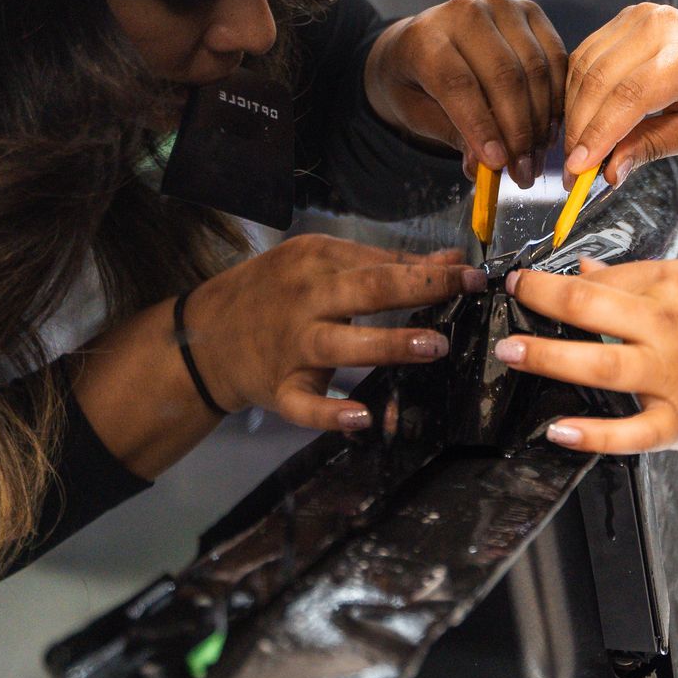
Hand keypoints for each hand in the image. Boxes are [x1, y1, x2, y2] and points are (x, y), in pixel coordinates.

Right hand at [182, 235, 485, 429]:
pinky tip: (363, 418)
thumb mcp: (321, 263)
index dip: (431, 269)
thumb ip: (386, 263)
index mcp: (315, 260)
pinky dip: (331, 414)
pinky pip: (305, 405)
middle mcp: (304, 298)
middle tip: (464, 294)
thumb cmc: (274, 291)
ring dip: (387, 344)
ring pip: (340, 344)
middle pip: (365, 291)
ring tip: (432, 346)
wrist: (203, 335)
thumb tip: (452, 260)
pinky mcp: (279, 388)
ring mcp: (291, 345)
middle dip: (417, 290)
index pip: (380, 261)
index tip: (474, 276)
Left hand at [363, 0, 566, 188]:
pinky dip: (556, 97)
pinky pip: (554, 57)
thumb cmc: (416, 83)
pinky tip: (549, 130)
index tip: (497, 164)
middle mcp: (464, 12)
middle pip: (503, 76)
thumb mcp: (419, 115)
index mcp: (424, 36)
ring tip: (536, 158)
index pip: (458, 83)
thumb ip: (452, 134)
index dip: (481, 127)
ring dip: (541, 120)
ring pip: (534, 68)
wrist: (424, 42)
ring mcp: (501, 7)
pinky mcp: (529, 11)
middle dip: (518, 131)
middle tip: (523, 172)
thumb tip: (483, 165)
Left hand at [492, 259, 677, 454]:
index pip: (603, 277)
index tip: (525, 281)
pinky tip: (558, 430)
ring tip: (511, 351)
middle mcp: (669, 328)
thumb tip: (586, 272)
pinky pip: (629, 432)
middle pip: (589, 310)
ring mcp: (672, 377)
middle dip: (539, 301)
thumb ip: (641, 278)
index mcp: (677, 284)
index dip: (556, 278)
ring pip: (598, 366)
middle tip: (509, 299)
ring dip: (547, 358)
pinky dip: (592, 435)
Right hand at [563, 5, 677, 185]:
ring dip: (574, 112)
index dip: (597, 136)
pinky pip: (588, 56)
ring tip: (578, 152)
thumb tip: (608, 171)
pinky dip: (579, 90)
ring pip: (585, 68)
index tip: (577, 172)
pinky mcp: (629, 18)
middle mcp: (660, 25)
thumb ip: (652, 147)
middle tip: (573, 173)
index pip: (627, 97)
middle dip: (580, 130)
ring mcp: (642, 15)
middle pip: (599, 81)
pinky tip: (583, 121)